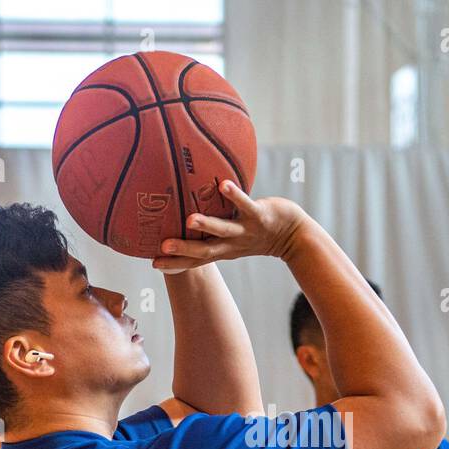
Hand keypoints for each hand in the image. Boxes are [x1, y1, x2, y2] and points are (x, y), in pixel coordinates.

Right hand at [152, 180, 308, 273]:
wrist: (294, 236)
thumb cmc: (257, 234)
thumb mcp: (232, 241)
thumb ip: (211, 235)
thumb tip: (185, 222)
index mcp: (223, 251)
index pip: (196, 261)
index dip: (176, 263)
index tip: (154, 264)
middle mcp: (232, 244)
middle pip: (205, 250)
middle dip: (184, 249)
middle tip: (163, 246)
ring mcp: (246, 230)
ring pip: (225, 230)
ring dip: (208, 225)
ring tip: (190, 220)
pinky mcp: (260, 214)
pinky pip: (246, 204)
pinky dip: (235, 195)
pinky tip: (224, 185)